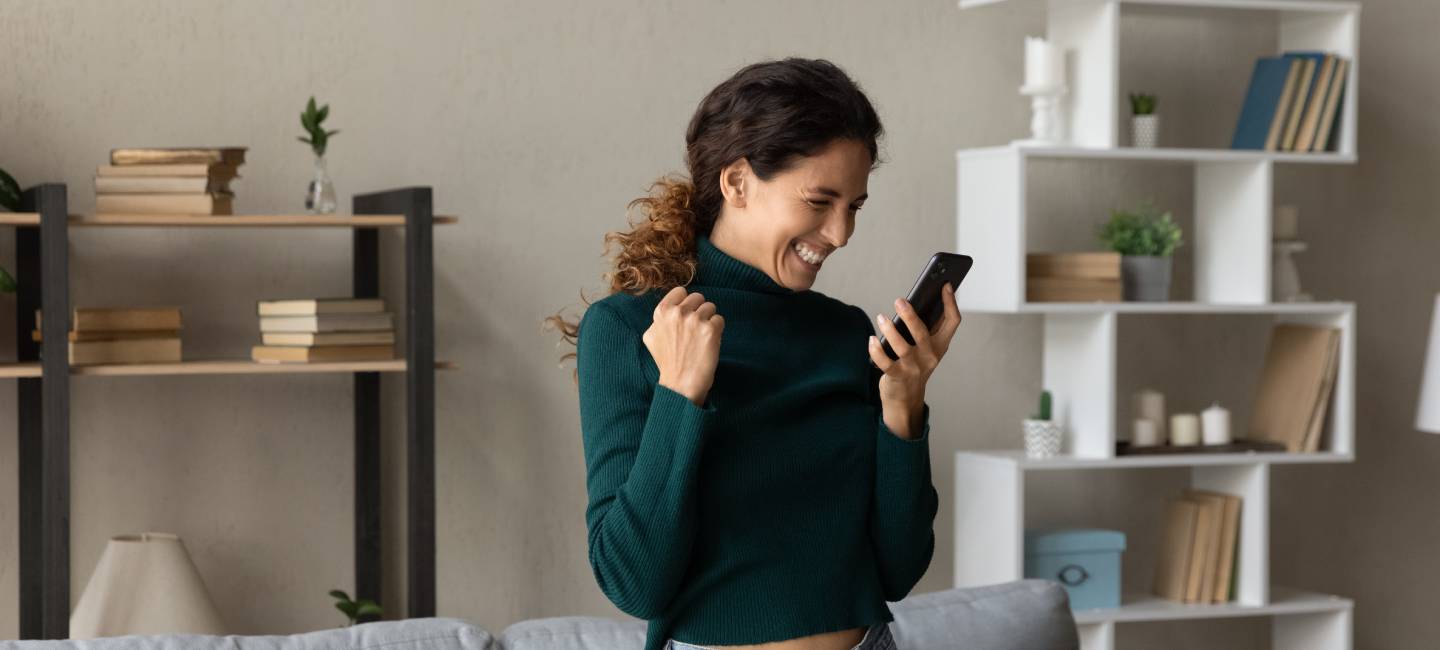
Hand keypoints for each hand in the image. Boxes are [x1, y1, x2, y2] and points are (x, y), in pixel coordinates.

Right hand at [643, 286, 724, 406]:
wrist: (680, 385)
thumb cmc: (667, 362)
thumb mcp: (651, 337)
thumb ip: (659, 319)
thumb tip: (669, 308)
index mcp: (662, 312)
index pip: (681, 291)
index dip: (686, 303)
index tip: (685, 317)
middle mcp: (677, 313)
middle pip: (698, 298)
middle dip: (699, 312)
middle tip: (694, 332)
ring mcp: (694, 320)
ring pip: (711, 307)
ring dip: (709, 321)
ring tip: (700, 339)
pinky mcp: (710, 330)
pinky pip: (720, 320)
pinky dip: (717, 331)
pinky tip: (708, 344)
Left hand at [865, 282, 962, 437]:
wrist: (906, 398)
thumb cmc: (915, 365)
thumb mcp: (926, 349)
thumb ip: (926, 328)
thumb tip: (917, 300)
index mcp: (940, 345)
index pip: (953, 322)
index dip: (951, 302)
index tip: (945, 285)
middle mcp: (930, 356)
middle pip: (922, 332)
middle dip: (910, 315)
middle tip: (899, 300)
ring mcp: (914, 367)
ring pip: (902, 347)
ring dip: (890, 330)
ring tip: (881, 317)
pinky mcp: (897, 376)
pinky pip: (885, 362)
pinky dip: (876, 350)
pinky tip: (871, 339)